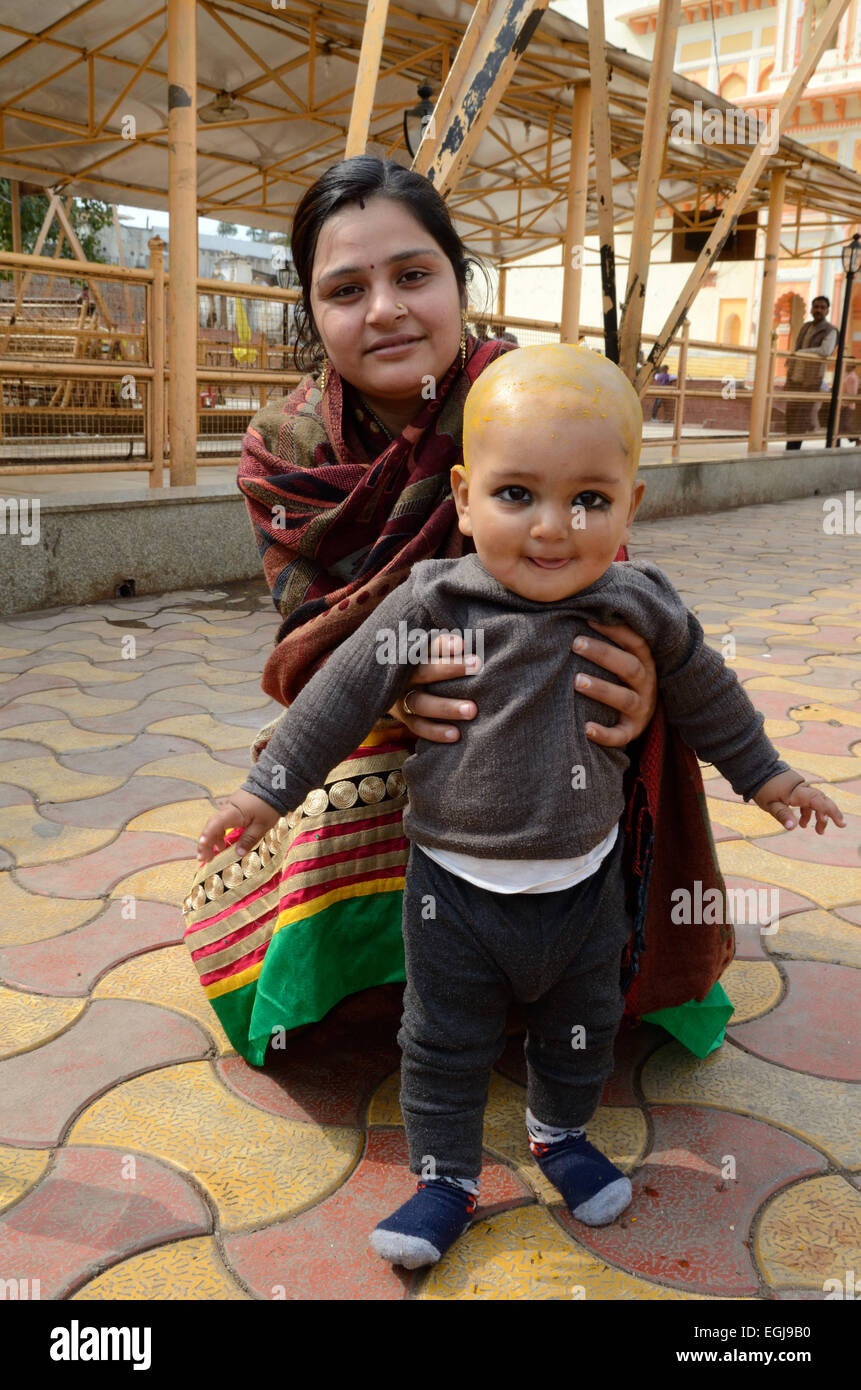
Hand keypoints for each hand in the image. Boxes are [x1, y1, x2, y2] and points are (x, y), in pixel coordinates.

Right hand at [197, 789, 282, 863]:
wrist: (272, 787)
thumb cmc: (267, 806)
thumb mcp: (262, 826)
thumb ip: (249, 839)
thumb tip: (238, 854)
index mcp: (233, 813)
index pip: (216, 824)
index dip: (208, 835)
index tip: (202, 845)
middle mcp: (226, 810)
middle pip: (211, 826)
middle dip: (205, 843)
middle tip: (203, 859)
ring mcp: (228, 809)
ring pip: (215, 825)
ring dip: (211, 840)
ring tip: (211, 856)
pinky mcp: (231, 810)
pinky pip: (221, 823)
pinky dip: (218, 835)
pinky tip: (222, 845)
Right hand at [389, 631, 480, 743]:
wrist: (385, 682)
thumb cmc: (421, 660)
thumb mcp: (425, 648)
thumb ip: (444, 643)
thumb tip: (470, 639)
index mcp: (408, 653)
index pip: (425, 645)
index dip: (442, 644)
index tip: (462, 643)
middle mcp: (403, 674)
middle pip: (424, 672)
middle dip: (449, 669)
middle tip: (477, 665)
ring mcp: (400, 697)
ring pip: (422, 702)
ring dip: (447, 706)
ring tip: (472, 710)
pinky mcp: (404, 716)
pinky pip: (419, 726)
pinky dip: (436, 732)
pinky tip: (456, 734)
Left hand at [572, 620, 657, 746]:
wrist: (639, 716)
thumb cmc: (620, 677)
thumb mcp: (624, 657)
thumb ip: (611, 639)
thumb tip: (581, 609)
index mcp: (644, 661)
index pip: (635, 642)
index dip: (614, 630)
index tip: (587, 619)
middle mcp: (646, 684)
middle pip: (628, 667)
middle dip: (602, 654)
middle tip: (575, 644)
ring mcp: (641, 708)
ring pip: (624, 698)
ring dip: (601, 689)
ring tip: (576, 681)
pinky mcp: (632, 731)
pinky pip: (620, 735)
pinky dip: (604, 734)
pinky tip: (585, 729)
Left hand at [753, 771, 845, 833]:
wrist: (758, 770)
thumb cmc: (763, 788)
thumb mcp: (770, 804)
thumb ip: (782, 815)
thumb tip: (792, 828)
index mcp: (797, 792)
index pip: (817, 801)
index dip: (827, 811)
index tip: (835, 822)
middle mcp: (803, 788)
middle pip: (822, 800)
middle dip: (832, 813)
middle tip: (841, 825)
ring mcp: (800, 788)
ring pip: (816, 802)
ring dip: (819, 816)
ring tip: (820, 831)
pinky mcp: (797, 789)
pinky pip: (808, 801)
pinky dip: (809, 812)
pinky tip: (803, 823)